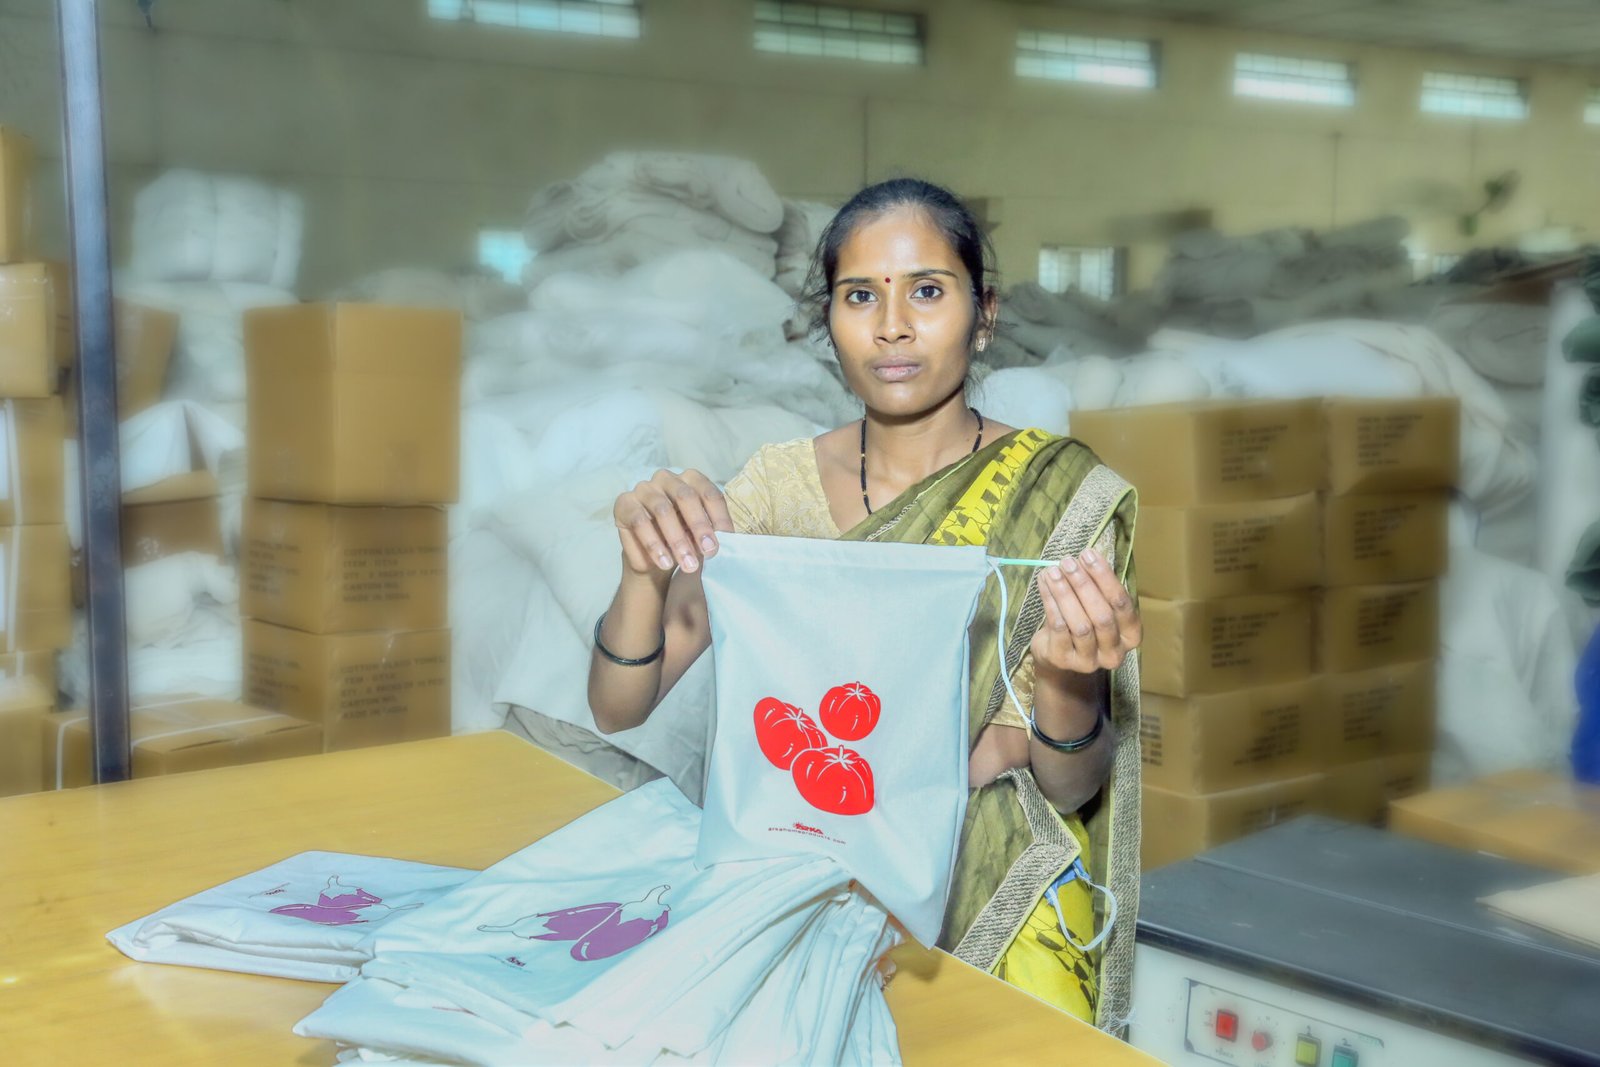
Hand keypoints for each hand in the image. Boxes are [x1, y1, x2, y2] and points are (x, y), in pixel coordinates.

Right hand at [613, 469, 731, 576]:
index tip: (726, 541)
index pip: (709, 493)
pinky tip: (664, 562)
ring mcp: (643, 489)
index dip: (719, 517)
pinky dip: (653, 545)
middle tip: (709, 552)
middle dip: (700, 526)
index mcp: (691, 480)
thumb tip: (720, 541)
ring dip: (677, 540)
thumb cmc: (682, 541)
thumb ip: (710, 534)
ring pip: (662, 509)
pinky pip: (639, 521)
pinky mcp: (624, 503)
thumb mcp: (700, 538)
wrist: (654, 559)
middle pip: (686, 496)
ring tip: (688, 564)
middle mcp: (667, 478)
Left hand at [1031, 547, 1140, 674]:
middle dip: (1084, 585)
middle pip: (1102, 616)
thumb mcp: (1096, 605)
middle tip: (1068, 562)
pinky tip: (1045, 585)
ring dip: (1065, 593)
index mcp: (1130, 635)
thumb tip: (1086, 556)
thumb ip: (1096, 585)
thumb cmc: (1083, 622)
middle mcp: (1114, 652)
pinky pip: (1059, 628)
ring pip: (1080, 624)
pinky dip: (1051, 602)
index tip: (1089, 554)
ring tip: (1053, 571)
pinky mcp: (1063, 660)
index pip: (1122, 604)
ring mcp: (1089, 661)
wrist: (1058, 654)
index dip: (1105, 577)